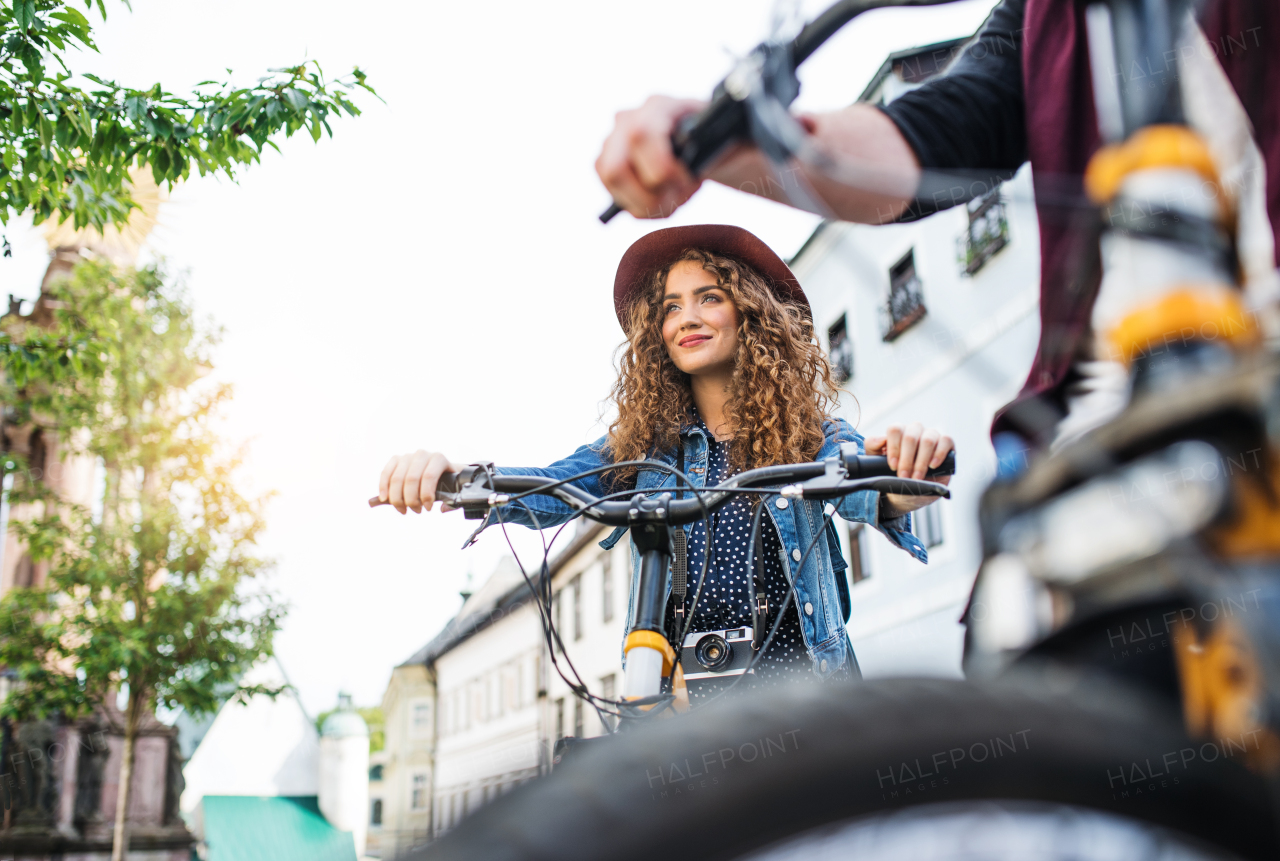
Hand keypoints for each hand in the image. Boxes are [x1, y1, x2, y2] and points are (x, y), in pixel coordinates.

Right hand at [377, 450, 463, 514]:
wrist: (440, 469)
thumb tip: (442, 509)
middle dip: (411, 500)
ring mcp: (408, 456)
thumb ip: (453, 501)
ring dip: (397, 498)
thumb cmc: (447, 481)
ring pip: (397, 478)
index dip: (426, 495)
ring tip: (403, 509)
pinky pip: (386, 473)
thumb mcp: (455, 488)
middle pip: (411, 479)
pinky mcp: (396, 460)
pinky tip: (384, 499)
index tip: (428, 508)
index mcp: (439, 459)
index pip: (429, 476)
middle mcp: (422, 454)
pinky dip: (383, 487)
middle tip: (416, 511)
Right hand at [595, 95, 705, 217]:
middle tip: (680, 193)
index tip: (688, 180)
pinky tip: (665, 197)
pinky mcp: (606, 166)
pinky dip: (645, 208)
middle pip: (614, 169)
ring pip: (613, 186)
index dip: (662, 169)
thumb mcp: (725, 138)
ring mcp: (612, 144)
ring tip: (676, 195)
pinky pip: (618, 199)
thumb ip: (713, 145)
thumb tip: (695, 164)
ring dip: (649, 203)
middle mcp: (626, 120)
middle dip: (650, 194)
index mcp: (658, 106)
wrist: (705, 142)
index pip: (640, 135)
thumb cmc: (715, 140)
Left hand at [865, 423, 953, 486]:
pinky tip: (932, 465)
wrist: (910, 491)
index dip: (893, 448)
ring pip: (927, 439)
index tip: (892, 465)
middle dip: (906, 460)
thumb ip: (873, 446)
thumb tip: (881, 439)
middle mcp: (914, 430)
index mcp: (898, 431)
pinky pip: (946, 440)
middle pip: (910, 436)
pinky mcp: (946, 442)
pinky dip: (939, 454)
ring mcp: (931, 434)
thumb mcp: (876, 462)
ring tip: (916, 477)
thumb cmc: (893, 474)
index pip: (895, 429)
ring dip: (921, 461)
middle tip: (903, 476)